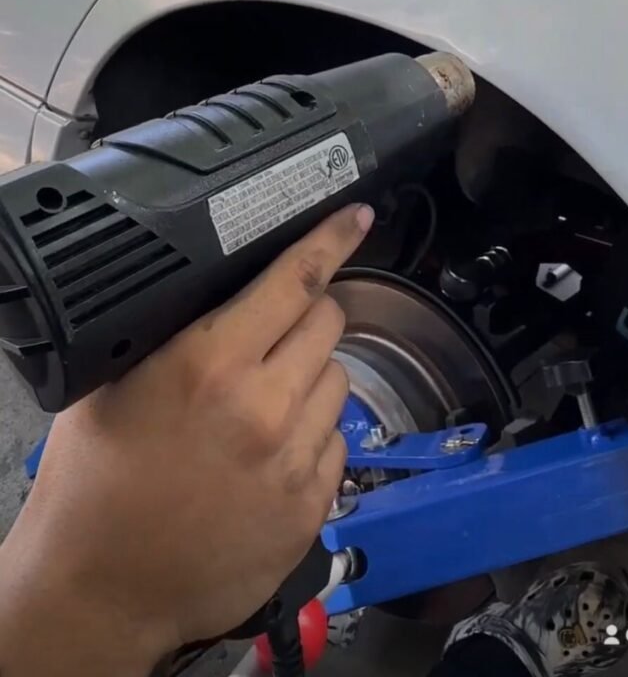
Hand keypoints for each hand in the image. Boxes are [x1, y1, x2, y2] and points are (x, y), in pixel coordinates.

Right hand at [0, 203, 373, 676]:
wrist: (102, 587)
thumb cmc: (94, 482)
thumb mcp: (113, 383)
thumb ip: (178, 332)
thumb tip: (228, 295)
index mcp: (210, 363)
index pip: (295, 280)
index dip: (331, 239)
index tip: (356, 216)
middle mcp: (264, 406)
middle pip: (329, 322)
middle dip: (307, 316)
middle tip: (272, 336)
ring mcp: (293, 460)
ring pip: (339, 380)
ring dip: (310, 377)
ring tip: (263, 403)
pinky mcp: (309, 508)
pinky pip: (337, 442)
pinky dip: (313, 435)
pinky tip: (270, 453)